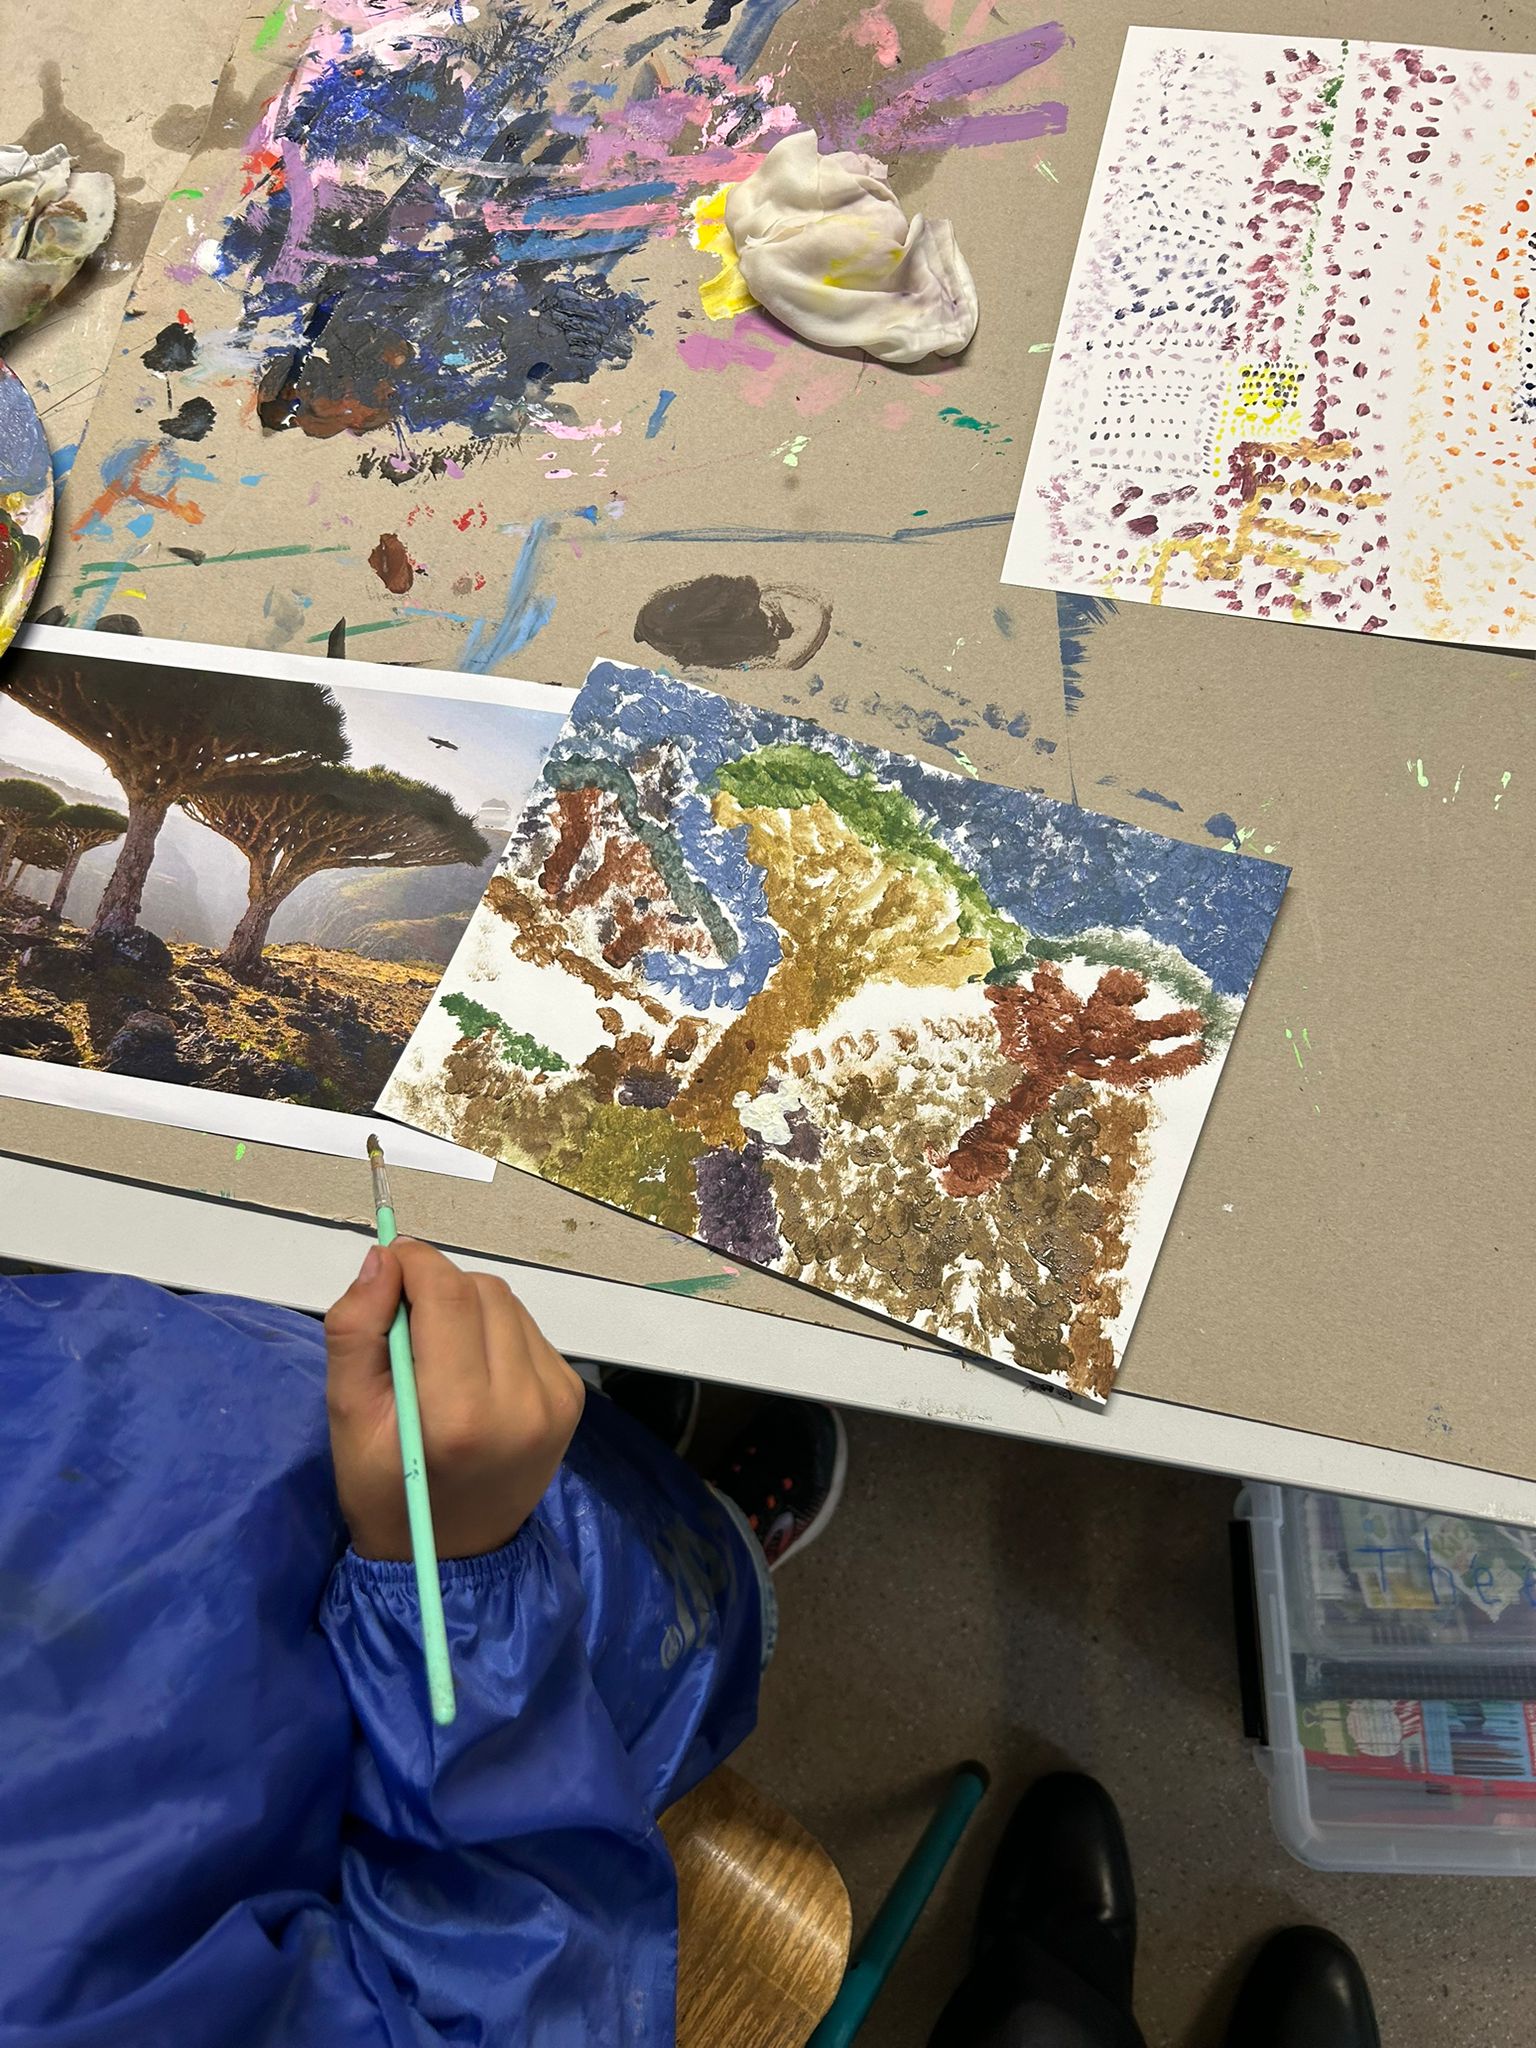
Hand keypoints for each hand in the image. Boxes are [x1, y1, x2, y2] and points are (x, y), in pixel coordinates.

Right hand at [324, 1239, 585, 1560]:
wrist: (455, 1554)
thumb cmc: (386, 1489)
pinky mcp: (571, 1396)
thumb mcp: (346, 1415)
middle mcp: (521, 1402)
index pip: (447, 1293)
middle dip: (436, 1288)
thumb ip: (356, 1330)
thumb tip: (382, 1258)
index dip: (413, 1263)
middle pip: (479, 1291)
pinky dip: (494, 1333)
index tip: (386, 1268)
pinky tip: (472, 1371)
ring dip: (466, 1308)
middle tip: (404, 1324)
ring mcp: (555, 1399)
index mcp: (460, 1413)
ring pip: (507, 1304)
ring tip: (437, 1354)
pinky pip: (528, 1330)